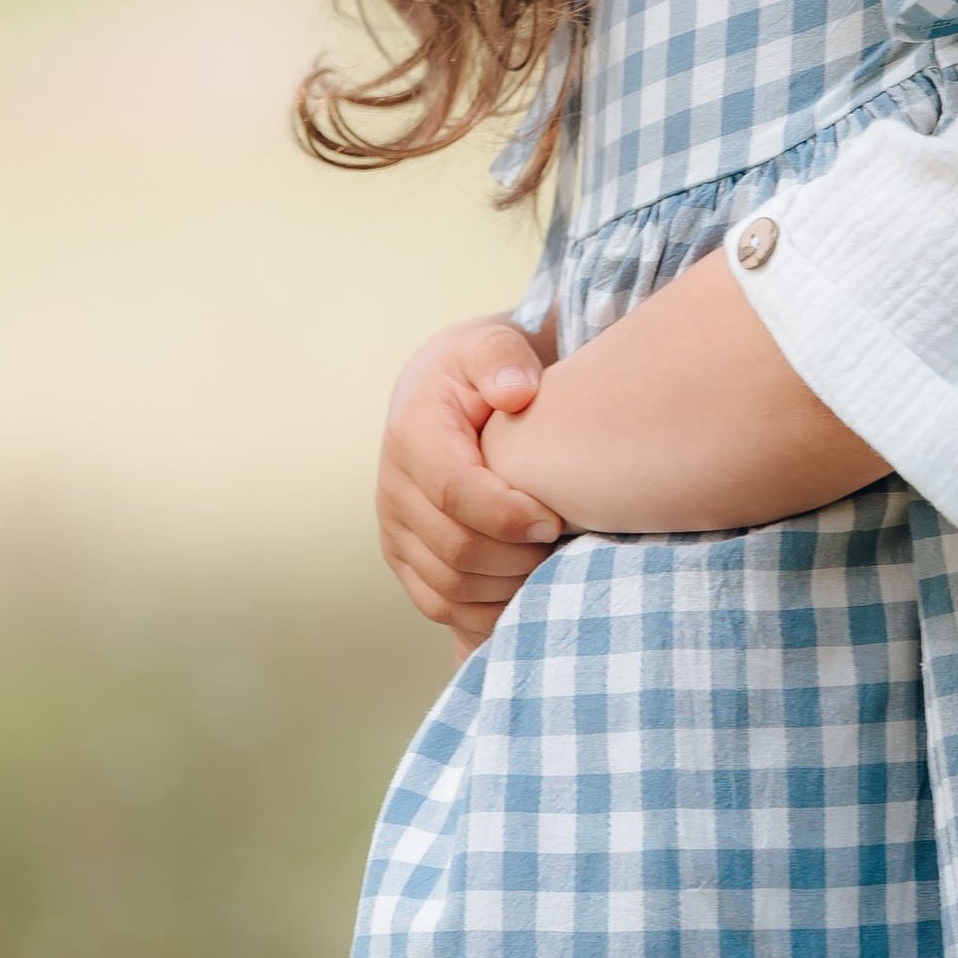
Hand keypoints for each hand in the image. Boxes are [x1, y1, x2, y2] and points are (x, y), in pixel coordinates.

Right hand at [377, 315, 563, 651]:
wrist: (453, 394)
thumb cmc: (487, 370)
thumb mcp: (495, 344)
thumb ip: (503, 357)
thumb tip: (515, 391)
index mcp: (412, 435)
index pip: (455, 493)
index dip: (509, 516)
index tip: (556, 519)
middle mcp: (393, 489)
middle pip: (456, 550)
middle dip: (518, 556)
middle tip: (563, 543)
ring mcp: (395, 531)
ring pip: (450, 588)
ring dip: (507, 587)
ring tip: (550, 563)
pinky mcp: (406, 560)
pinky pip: (441, 607)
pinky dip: (487, 613)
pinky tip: (527, 591)